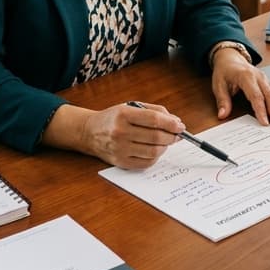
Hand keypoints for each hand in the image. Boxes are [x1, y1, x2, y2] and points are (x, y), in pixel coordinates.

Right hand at [43, 102, 182, 168]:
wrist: (89, 132)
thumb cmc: (113, 118)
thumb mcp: (131, 107)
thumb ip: (154, 111)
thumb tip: (176, 121)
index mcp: (123, 115)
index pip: (154, 120)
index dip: (171, 123)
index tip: (180, 126)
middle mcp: (120, 132)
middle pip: (156, 137)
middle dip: (171, 136)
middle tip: (176, 134)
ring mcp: (120, 149)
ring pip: (153, 151)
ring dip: (165, 147)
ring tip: (166, 141)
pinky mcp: (121, 162)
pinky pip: (146, 163)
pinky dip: (156, 157)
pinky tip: (155, 150)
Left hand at [211, 49, 269, 126]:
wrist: (230, 58)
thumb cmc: (225, 71)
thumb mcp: (218, 85)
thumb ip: (222, 101)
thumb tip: (222, 114)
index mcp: (246, 76)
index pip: (256, 95)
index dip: (261, 110)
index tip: (265, 122)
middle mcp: (259, 77)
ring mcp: (266, 79)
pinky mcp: (269, 82)